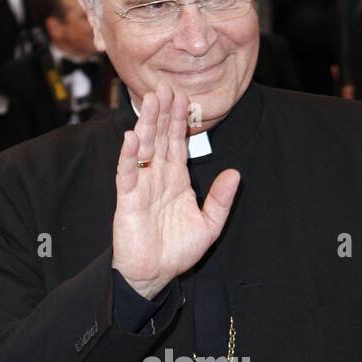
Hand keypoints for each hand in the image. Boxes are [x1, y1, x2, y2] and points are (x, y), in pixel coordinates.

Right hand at [111, 81, 240, 299]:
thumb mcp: (209, 225)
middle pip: (160, 139)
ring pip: (144, 149)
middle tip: (165, 87)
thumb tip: (234, 174)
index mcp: (177, 180)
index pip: (178, 144)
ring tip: (150, 101)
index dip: (181, 121)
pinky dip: (129, 156)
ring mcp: (142, 186)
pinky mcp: (128, 199)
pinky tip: (132, 137)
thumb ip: (220, 199)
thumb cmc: (177, 251)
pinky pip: (127, 173)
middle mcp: (158, 178)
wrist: (154, 274)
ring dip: (147, 125)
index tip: (184, 98)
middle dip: (163, 114)